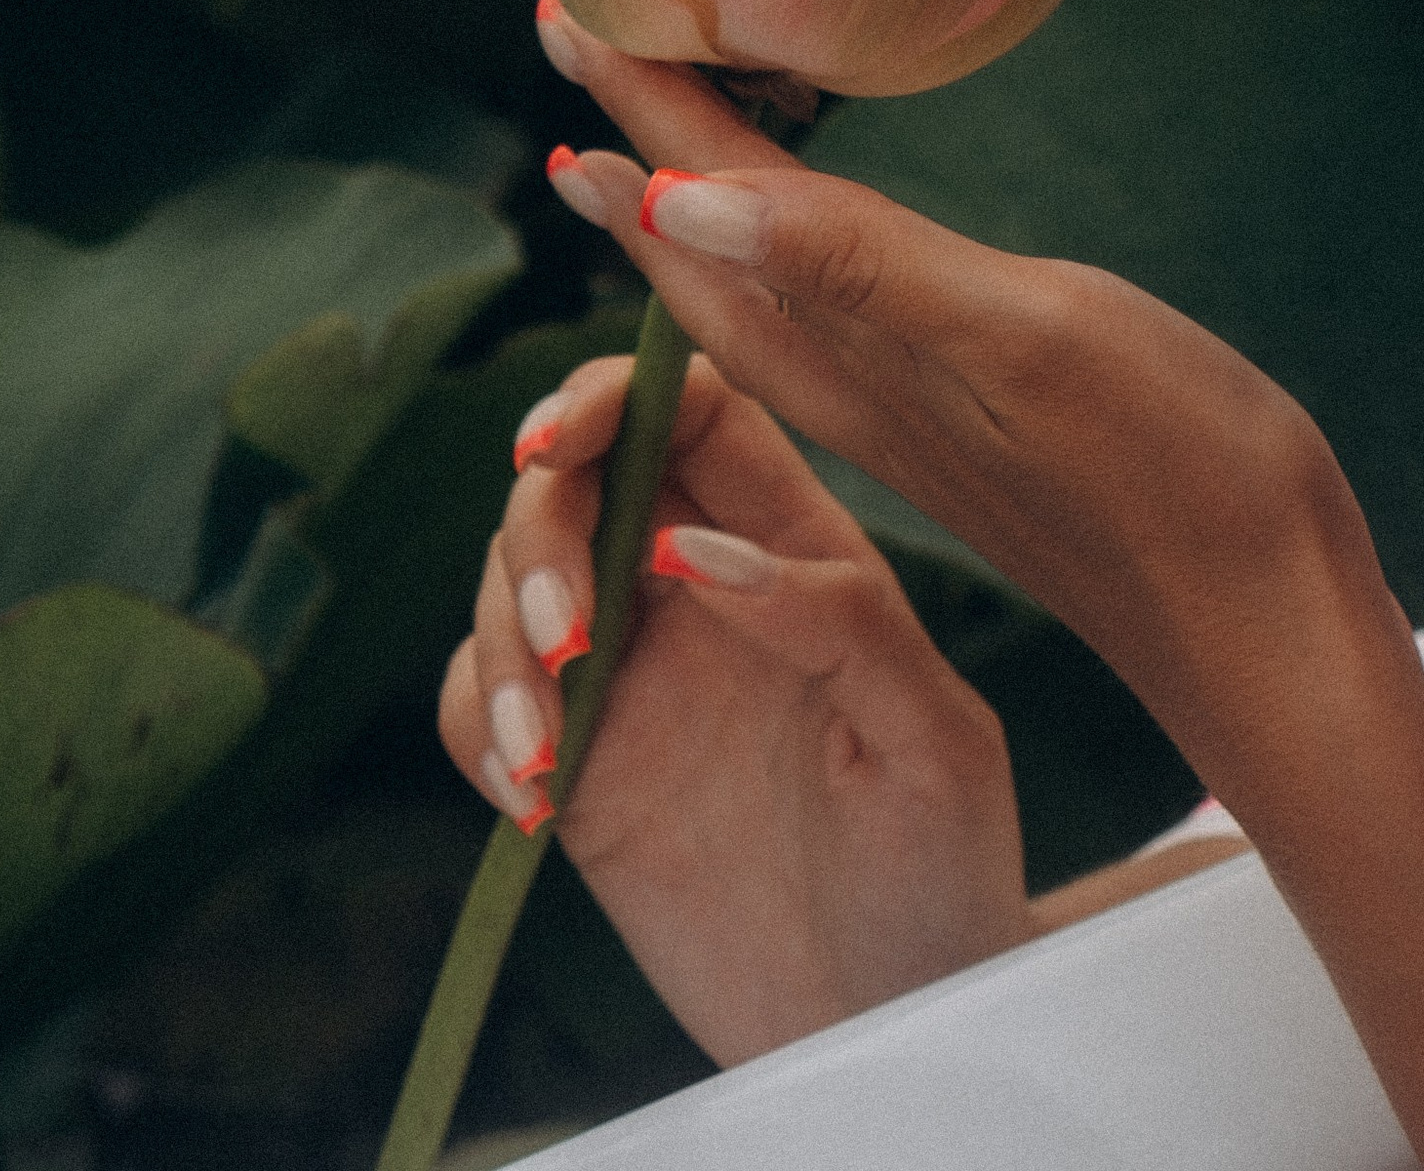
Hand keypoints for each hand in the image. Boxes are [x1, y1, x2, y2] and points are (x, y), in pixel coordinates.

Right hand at [438, 343, 1029, 1061]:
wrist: (899, 1026)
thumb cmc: (947, 872)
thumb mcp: (932, 742)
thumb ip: (838, 622)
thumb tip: (697, 544)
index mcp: (799, 549)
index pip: (693, 413)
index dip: (613, 397)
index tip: (559, 445)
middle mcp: (702, 591)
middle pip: (578, 484)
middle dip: (542, 535)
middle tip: (567, 641)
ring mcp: (634, 680)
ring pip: (512, 586)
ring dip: (503, 651)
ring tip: (548, 760)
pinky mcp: (581, 771)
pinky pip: (479, 703)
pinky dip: (476, 725)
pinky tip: (531, 798)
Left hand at [535, 8, 1368, 769]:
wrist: (1262, 618)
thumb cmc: (1163, 469)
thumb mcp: (1013, 344)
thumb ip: (853, 269)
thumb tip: (673, 197)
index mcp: (841, 355)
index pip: (694, 205)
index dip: (632, 104)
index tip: (561, 7)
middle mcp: (849, 382)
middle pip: (696, 242)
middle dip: (634, 136)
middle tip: (576, 29)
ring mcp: (904, 406)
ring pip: (750, 285)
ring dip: (690, 192)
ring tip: (642, 121)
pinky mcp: (959, 420)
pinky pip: (820, 314)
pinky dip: (781, 242)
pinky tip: (799, 225)